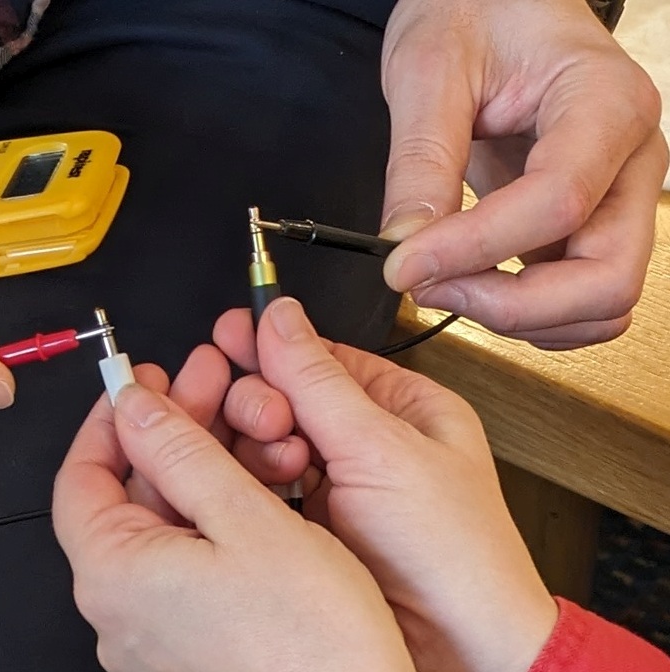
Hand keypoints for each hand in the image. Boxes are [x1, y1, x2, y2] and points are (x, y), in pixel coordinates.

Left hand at [51, 352, 413, 671]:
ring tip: (260, 434)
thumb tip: (136, 407)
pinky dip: (220, 521)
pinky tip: (263, 492)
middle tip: (212, 386)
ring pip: (169, 528)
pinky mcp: (191, 650)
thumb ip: (182, 454)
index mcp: (114, 576)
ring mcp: (155, 636)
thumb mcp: (248, 521)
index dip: (111, 421)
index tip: (140, 385)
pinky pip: (192, 567)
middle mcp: (121, 613)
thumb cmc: (310, 649)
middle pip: (131, 497)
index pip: (80, 476)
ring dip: (206, 471)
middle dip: (174, 433)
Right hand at [214, 297, 557, 671]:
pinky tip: (256, 487)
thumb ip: (318, 380)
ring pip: (269, 443)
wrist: (459, 649)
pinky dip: (254, 484)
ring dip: (259, 445)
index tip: (229, 335)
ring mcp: (338, 487)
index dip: (273, 345)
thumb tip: (280, 317)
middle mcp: (369, 444)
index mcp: (405, 408)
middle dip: (264, 400)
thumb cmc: (456, 556)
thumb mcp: (383, 449)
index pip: (323, 356)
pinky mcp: (313, 527)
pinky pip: (264, 488)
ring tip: (275, 461)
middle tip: (264, 418)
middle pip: (287, 397)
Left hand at [378, 0, 668, 348]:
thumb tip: (405, 243)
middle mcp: (630, 157)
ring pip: (600, 302)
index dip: (475, 249)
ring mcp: (618, 195)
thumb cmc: (473, 13)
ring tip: (442, 282)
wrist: (494, 3)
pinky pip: (578, 298)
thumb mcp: (429, 71)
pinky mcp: (592, 221)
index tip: (403, 266)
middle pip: (607, 277)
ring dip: (519, 318)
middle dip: (513, 306)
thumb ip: (420, 161)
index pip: (556, 202)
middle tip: (429, 286)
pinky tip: (471, 283)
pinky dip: (527, 313)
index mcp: (603, 101)